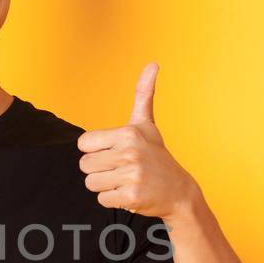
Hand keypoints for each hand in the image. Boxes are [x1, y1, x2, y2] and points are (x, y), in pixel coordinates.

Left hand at [76, 63, 202, 219]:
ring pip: (91, 184)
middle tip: (121, 169)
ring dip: (105, 186)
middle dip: (100, 170)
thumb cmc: (157, 156)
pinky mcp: (131, 196)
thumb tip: (153, 63)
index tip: (113, 153)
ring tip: (125, 180)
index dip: (95, 151)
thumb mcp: (147, 124)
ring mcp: (131, 175)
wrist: (179, 192)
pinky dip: (113, 200)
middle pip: (85, 166)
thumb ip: (144, 94)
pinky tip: (130, 193)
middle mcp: (129, 152)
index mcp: (128, 133)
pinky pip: (102, 199)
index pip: (84, 144)